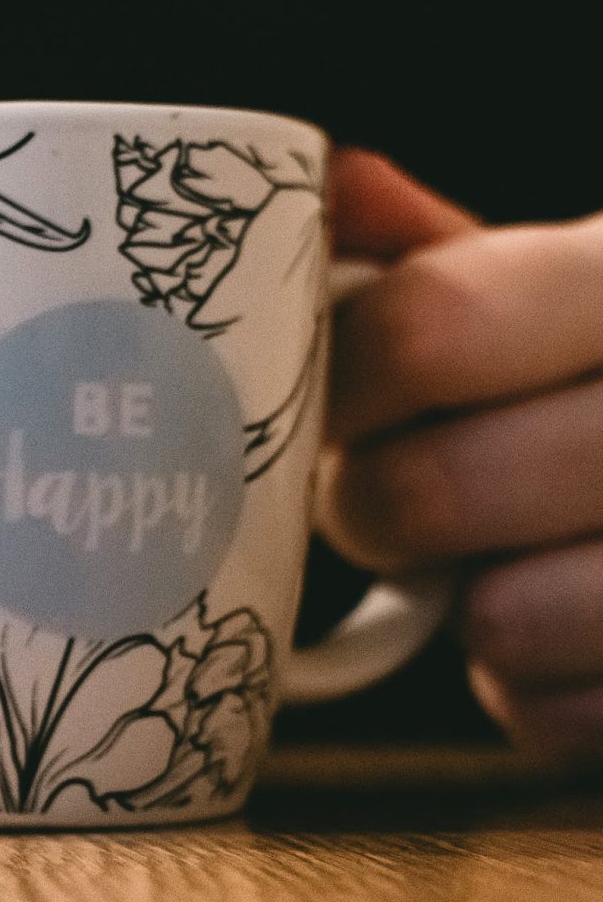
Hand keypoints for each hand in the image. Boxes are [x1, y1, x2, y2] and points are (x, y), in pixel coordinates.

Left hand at [321, 149, 602, 757]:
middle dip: (372, 509)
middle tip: (393, 498)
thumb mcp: (575, 290)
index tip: (334, 406)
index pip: (426, 327)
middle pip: (423, 495)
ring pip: (499, 623)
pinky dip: (536, 692)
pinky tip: (573, 636)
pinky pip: (551, 717)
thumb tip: (326, 184)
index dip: (342, 384)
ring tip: (501, 562)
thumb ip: (450, 254)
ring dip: (468, 609)